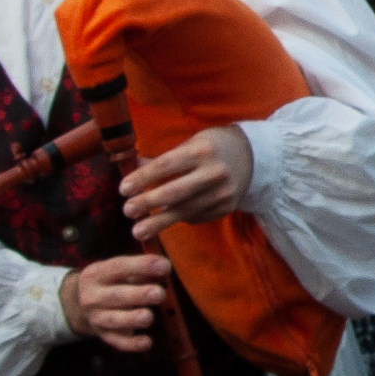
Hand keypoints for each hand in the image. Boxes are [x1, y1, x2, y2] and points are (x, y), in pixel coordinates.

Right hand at [68, 249, 176, 355]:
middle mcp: (93, 296)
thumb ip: (139, 270)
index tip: (165, 266)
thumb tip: (163, 269)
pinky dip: (132, 344)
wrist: (79, 305)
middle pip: (115, 296)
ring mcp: (97, 318)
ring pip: (114, 320)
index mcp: (96, 274)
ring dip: (132, 319)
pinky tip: (147, 342)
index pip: (119, 267)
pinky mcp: (104, 335)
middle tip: (159, 293)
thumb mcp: (116, 271)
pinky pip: (118, 341)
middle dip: (138, 295)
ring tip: (148, 317)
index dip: (142, 266)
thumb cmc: (108, 283)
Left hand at [120, 124, 251, 238]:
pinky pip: (196, 217)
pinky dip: (179, 219)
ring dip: (158, 222)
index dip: (143, 178)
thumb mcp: (190, 144)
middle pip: (175, 192)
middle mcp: (214, 172)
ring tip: (138, 231)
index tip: (123, 189)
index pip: (166, 164)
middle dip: (148, 203)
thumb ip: (163, 158)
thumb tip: (131, 167)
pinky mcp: (226, 208)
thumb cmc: (211, 147)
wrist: (251, 157)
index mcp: (202, 150)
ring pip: (185, 211)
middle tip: (127, 211)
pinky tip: (164, 221)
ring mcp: (223, 193)